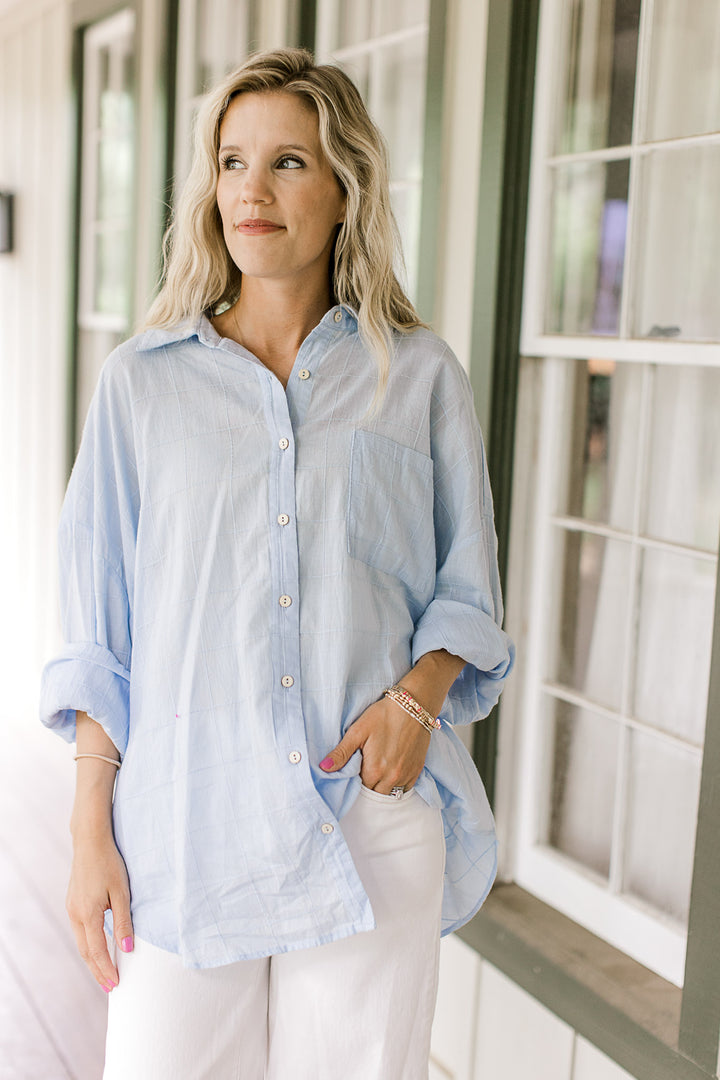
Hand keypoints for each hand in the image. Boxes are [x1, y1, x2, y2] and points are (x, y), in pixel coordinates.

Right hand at [66, 833, 133, 992]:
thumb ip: (123, 922)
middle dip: (98, 971)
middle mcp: (75, 914)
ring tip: (105, 973)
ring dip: (92, 959)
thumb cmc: (109, 863)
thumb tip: (126, 950)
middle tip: (111, 987)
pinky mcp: (73, 903)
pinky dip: (89, 945)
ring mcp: (71, 908)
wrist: (90, 841)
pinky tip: (97, 949)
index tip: (116, 984)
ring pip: (81, 942)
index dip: (106, 969)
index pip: (97, 951)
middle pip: (86, 952)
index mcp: (87, 914)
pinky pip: (80, 931)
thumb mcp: (122, 892)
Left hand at [320, 696, 430, 793]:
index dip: (355, 779)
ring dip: (382, 786)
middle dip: (368, 784)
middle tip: (366, 767)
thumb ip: (341, 753)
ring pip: (390, 792)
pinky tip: (392, 770)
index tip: (356, 767)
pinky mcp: (417, 770)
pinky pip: (405, 788)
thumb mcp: (358, 731)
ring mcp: (406, 775)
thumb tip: (324, 768)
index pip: (359, 788)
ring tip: (378, 768)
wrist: (413, 705)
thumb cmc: (383, 716)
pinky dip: (397, 784)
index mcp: (374, 770)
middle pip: (374, 792)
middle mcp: (391, 777)